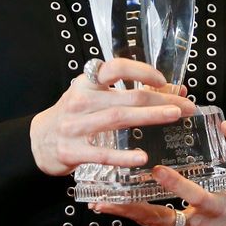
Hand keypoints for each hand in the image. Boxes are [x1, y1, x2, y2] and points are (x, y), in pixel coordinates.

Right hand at [30, 59, 195, 176]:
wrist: (38, 140)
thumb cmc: (74, 115)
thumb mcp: (94, 97)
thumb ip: (127, 92)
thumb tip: (173, 90)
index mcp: (87, 83)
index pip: (115, 67)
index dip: (140, 71)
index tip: (162, 81)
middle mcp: (81, 100)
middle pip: (126, 97)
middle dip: (160, 100)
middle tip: (186, 106)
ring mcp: (75, 126)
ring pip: (118, 119)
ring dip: (149, 117)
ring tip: (174, 117)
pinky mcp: (72, 151)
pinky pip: (102, 153)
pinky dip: (123, 155)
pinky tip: (143, 157)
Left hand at [89, 120, 225, 225]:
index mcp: (218, 206)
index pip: (197, 197)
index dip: (177, 185)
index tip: (157, 170)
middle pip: (166, 220)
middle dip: (137, 209)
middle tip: (111, 198)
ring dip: (130, 215)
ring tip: (103, 203)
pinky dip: (137, 220)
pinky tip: (116, 208)